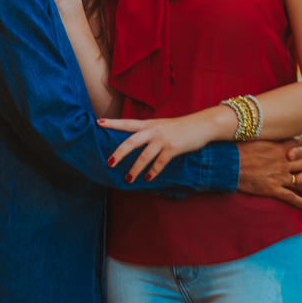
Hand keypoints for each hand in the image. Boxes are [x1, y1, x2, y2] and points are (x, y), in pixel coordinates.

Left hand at [98, 114, 216, 182]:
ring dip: (135, 169)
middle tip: (109, 163)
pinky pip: (160, 162)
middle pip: (131, 141)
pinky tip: (147, 179)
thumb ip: (148, 132)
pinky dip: (153, 172)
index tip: (98, 122)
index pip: (126, 123)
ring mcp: (163, 139)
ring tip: (127, 180)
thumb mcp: (161, 125)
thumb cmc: (180, 127)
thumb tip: (134, 142)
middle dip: (119, 153)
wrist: (203, 124)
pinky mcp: (173, 148)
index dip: (112, 123)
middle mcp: (153, 130)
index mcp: (148, 124)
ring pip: (145, 156)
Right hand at [237, 135, 301, 208]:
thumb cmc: (233, 148)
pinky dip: (298, 201)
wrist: (223, 164)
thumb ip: (263, 135)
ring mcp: (278, 176)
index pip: (300, 144)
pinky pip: (290, 197)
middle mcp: (282, 162)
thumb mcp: (251, 137)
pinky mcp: (271, 189)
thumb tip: (262, 128)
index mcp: (278, 148)